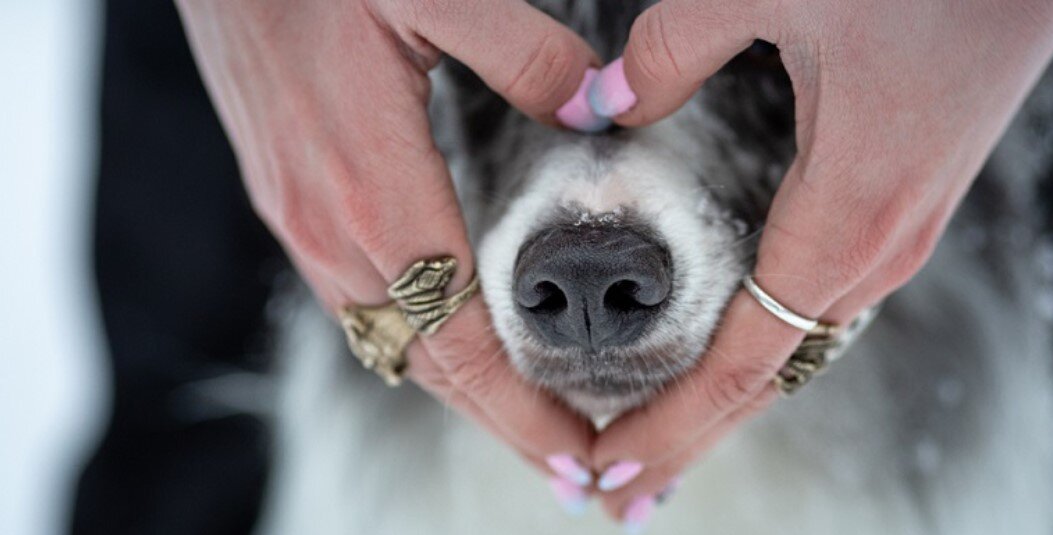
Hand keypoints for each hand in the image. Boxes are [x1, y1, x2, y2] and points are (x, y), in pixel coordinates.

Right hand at [174, 0, 600, 481]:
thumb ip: (526, 55)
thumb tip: (598, 106)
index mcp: (370, 189)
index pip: (459, 336)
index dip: (520, 408)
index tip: (575, 458)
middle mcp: (327, 225)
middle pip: (425, 361)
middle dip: (502, 422)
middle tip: (575, 464)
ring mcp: (298, 219)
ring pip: (388, 339)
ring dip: (459, 387)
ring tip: (525, 420)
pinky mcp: (287, 200)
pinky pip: (356, 302)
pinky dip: (414, 341)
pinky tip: (448, 342)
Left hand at [582, 0, 1052, 522]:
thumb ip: (671, 50)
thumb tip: (602, 100)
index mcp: (850, 216)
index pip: (742, 362)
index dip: (672, 426)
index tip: (612, 471)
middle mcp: (883, 246)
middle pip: (769, 376)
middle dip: (689, 436)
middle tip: (615, 488)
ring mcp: (901, 232)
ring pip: (798, 348)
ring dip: (725, 401)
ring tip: (656, 443)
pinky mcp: (904, 205)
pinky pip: (821, 306)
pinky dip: (765, 351)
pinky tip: (732, 360)